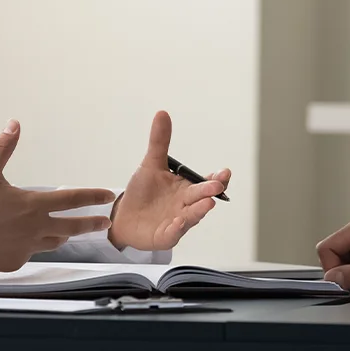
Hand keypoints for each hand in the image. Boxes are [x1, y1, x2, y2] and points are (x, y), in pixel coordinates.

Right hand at [0, 121, 114, 272]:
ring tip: (66, 233)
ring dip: (62, 236)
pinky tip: (21, 243)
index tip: (108, 196)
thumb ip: (3, 149)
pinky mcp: (16, 261)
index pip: (71, 200)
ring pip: (54, 242)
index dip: (93, 196)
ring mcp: (27, 247)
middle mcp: (35, 228)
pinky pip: (30, 254)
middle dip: (92, 224)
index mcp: (32, 204)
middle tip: (105, 223)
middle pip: (73, 227)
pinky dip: (30, 247)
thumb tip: (14, 124)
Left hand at [108, 111, 227, 251]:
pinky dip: (176, 229)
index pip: (206, 183)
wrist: (125, 216)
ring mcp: (178, 222)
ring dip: (199, 211)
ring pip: (192, 217)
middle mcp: (186, 205)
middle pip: (201, 199)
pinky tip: (177, 222)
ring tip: (206, 204)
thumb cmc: (144, 193)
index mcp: (187, 188)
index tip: (224, 172)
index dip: (217, 179)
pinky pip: (173, 234)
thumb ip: (159, 142)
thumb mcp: (151, 164)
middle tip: (217, 186)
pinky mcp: (165, 236)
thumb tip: (162, 114)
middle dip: (210, 192)